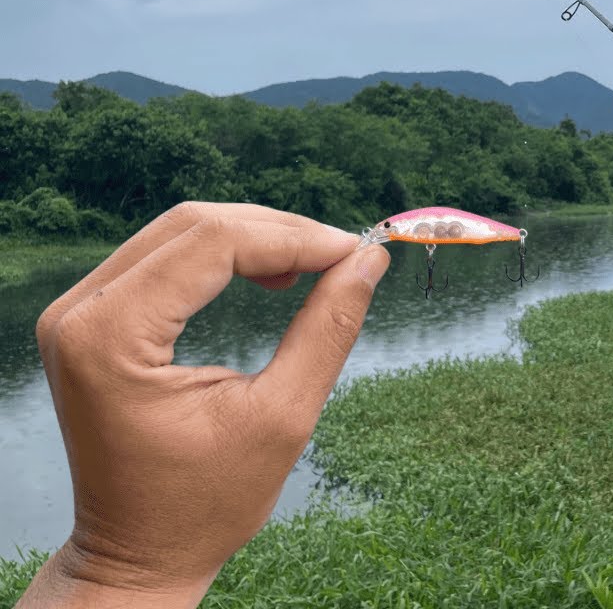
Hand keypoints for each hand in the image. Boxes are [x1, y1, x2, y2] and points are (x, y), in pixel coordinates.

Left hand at [19, 203, 388, 607]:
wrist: (141, 550)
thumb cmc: (207, 501)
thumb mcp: (282, 417)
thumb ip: (327, 329)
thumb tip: (370, 260)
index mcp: (110, 337)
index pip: (212, 244)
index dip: (293, 238)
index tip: (356, 253)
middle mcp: (79, 313)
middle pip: (193, 226)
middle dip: (278, 232)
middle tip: (344, 257)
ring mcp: (78, 313)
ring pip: (180, 233)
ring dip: (254, 238)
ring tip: (315, 267)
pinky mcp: (92, 320)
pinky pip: (164, 258)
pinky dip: (225, 258)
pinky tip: (270, 277)